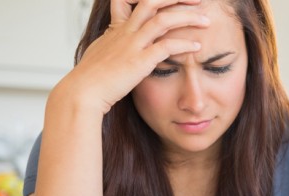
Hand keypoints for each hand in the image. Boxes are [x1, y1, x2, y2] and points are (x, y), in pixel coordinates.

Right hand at [59, 0, 209, 113]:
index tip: (174, 0)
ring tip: (206, 21)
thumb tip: (116, 36)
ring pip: (163, 20)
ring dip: (188, 18)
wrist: (82, 93)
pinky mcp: (139, 61)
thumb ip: (113, 40)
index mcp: (118, 28)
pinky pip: (167, 47)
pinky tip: (197, 47)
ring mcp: (132, 44)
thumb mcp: (102, 51)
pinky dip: (184, 45)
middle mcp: (126, 31)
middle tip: (198, 0)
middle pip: (153, 2)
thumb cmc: (92, 78)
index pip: (135, 0)